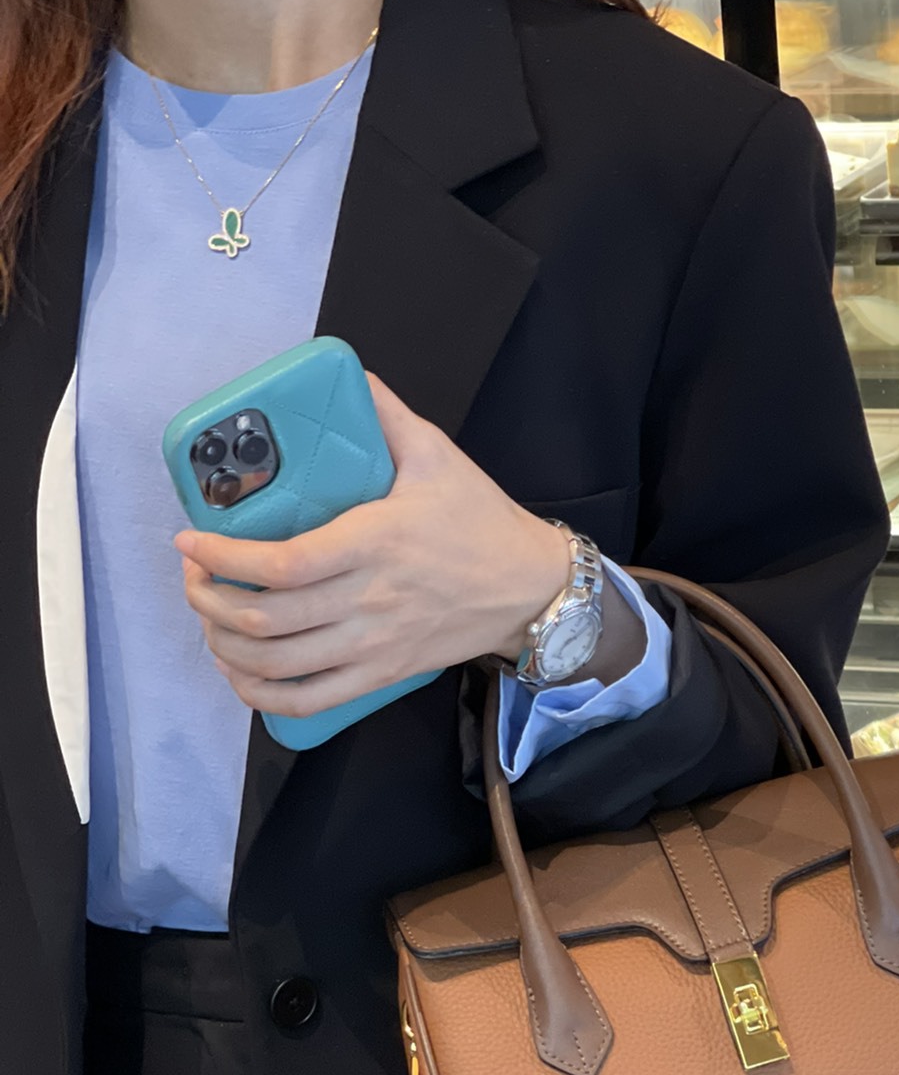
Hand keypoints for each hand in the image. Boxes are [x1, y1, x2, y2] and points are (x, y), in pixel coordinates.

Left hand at [176, 375, 571, 717]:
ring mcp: (374, 646)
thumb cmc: (481, 522)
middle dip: (209, 599)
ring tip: (209, 618)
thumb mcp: (438, 455)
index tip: (192, 541)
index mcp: (376, 543)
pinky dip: (261, 693)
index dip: (224, 558)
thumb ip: (385, 414)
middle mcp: (370, 601)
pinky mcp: (381, 675)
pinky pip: (309, 700)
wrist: (531, 590)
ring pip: (278, 663)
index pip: (283, 564)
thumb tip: (348, 374)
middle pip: (266, 619)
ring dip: (225, 645)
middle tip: (195, 574)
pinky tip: (240, 672)